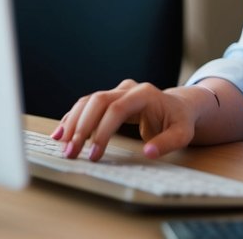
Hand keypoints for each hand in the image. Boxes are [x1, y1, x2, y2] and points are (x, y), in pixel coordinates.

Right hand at [53, 79, 207, 160]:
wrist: (179, 106)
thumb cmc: (180, 121)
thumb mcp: (182, 134)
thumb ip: (167, 143)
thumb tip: (148, 153)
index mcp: (145, 94)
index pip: (116, 109)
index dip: (103, 131)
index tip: (94, 154)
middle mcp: (128, 89)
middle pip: (97, 102)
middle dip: (81, 127)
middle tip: (71, 152)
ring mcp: (117, 91)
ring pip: (88, 101)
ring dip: (72, 122)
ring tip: (61, 144)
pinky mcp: (109, 99)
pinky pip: (86, 105)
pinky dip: (72, 118)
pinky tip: (61, 133)